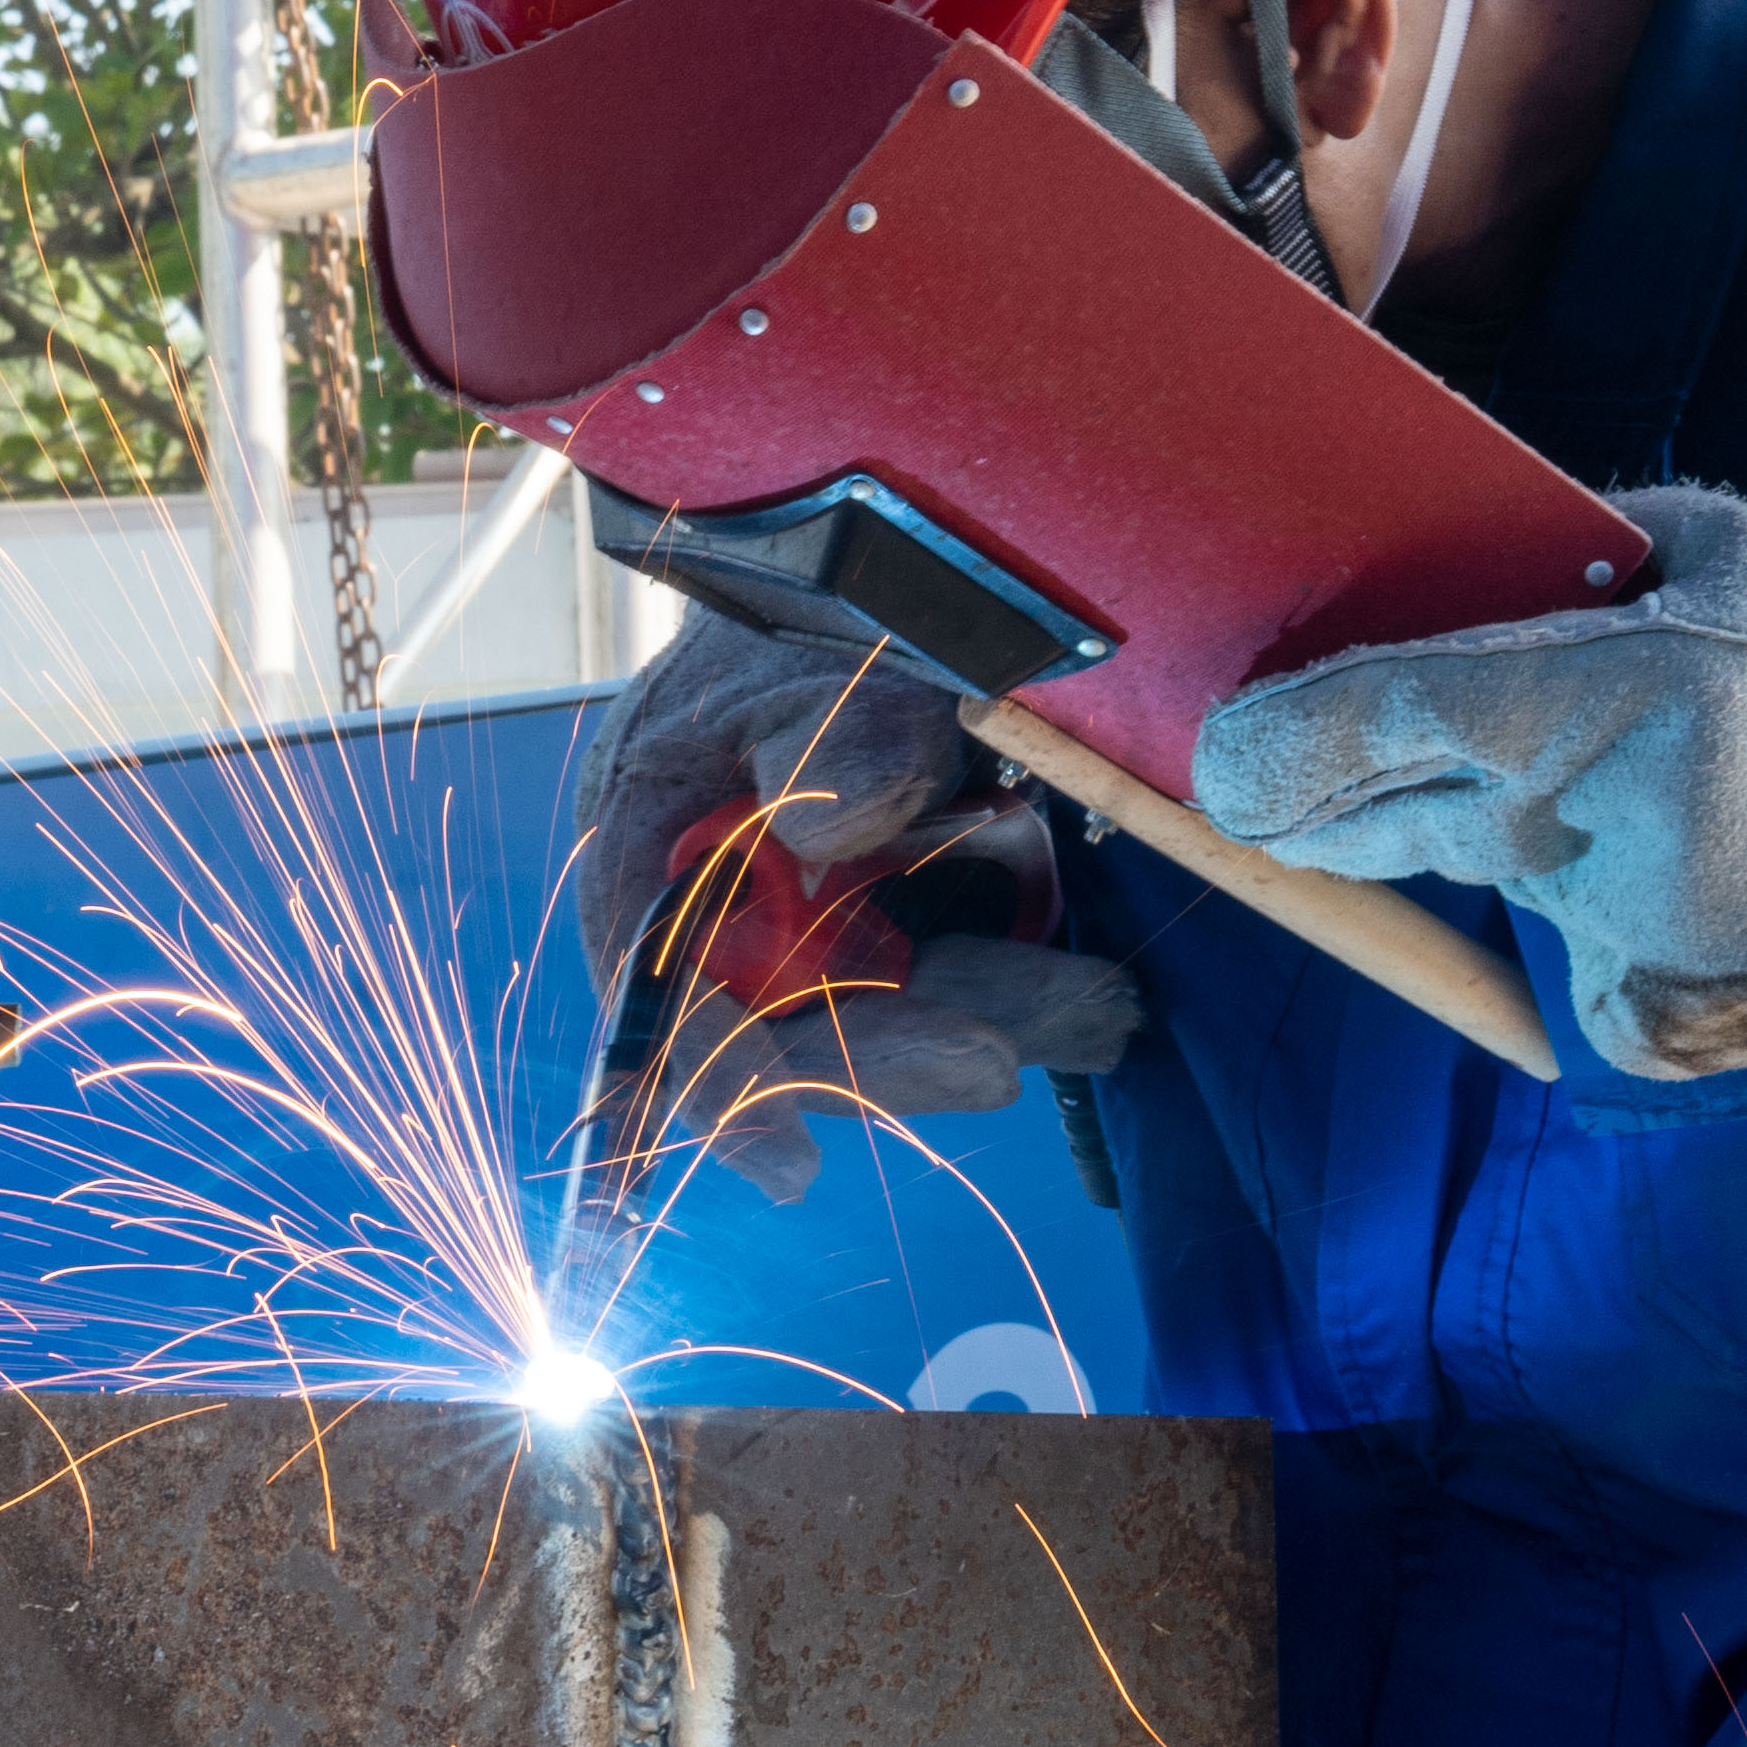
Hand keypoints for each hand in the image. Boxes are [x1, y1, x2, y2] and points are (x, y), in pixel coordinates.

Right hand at [575, 626, 1145, 1215]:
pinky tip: (1093, 1004)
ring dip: (987, 1021)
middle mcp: (722, 910)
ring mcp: (813, 920)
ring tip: (1095, 1014)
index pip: (661, 1004)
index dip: (717, 1090)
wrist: (864, 578)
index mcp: (651, 848)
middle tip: (995, 1061)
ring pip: (889, 1013)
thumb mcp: (814, 650)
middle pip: (791, 1030)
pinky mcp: (894, 917)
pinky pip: (950, 978)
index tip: (788, 1167)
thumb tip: (829, 827)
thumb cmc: (808, 606)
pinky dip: (1018, 990)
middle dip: (895, 1056)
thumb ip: (828, 731)